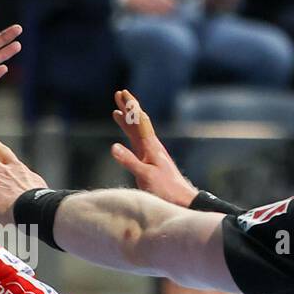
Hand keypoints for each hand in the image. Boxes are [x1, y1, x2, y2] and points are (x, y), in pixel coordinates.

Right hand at [109, 89, 197, 206]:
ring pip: (137, 132)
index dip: (130, 107)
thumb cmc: (166, 188)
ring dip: (128, 121)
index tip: (122, 93)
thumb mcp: (145, 175)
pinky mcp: (150, 161)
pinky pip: (137, 143)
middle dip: (128, 108)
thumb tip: (113, 147)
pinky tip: (127, 136)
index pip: (139, 121)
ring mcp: (151, 153)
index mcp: (151, 146)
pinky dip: (130, 135)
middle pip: (137, 122)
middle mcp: (151, 146)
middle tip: (119, 94)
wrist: (181, 199)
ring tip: (118, 112)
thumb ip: (129, 161)